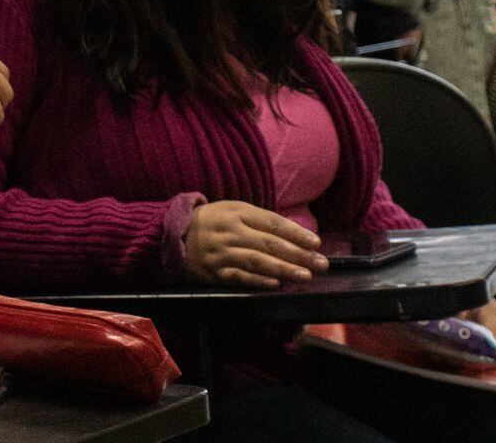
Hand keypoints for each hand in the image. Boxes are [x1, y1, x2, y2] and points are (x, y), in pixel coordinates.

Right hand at [181, 201, 326, 288]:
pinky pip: (240, 277)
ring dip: (283, 269)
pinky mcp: (215, 272)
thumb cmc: (212, 221)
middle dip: (298, 254)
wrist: (174, 235)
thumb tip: (294, 233)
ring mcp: (222, 253)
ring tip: (305, 276)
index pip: (272, 222)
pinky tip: (276, 284)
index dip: (296, 233)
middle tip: (321, 263)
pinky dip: (259, 281)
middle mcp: (230, 231)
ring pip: (257, 262)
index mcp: (237, 212)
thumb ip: (260, 220)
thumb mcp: (233, 210)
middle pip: (269, 243)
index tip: (316, 243)